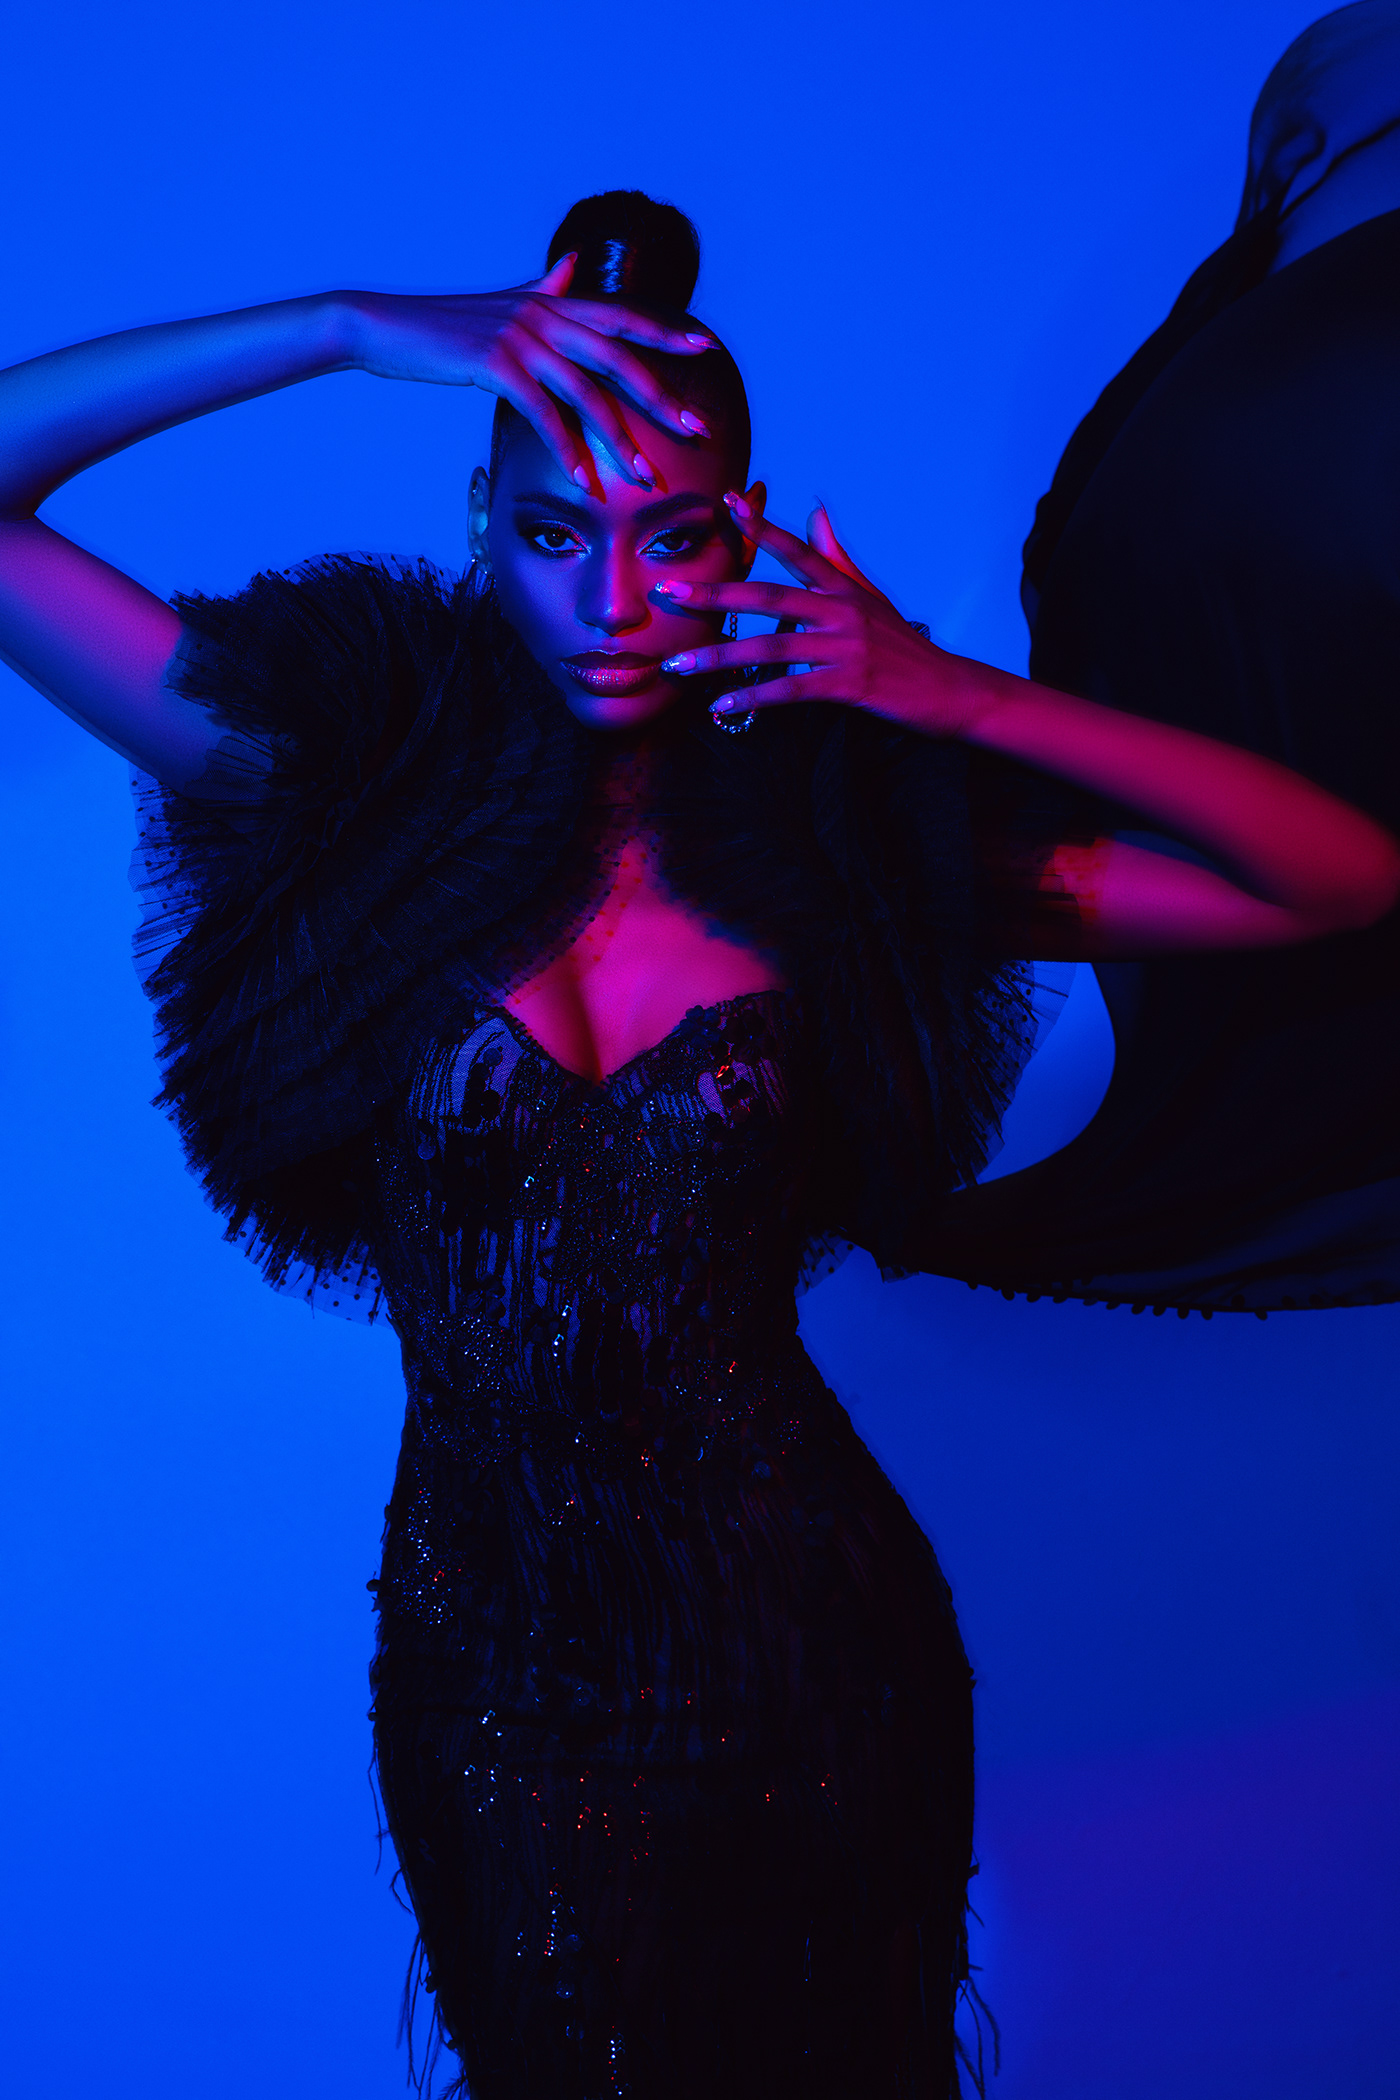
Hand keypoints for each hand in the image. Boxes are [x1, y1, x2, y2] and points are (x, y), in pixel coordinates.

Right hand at [345, 255, 714, 485]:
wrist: (381, 325)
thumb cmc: (441, 325)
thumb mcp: (501, 302)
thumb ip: (544, 288)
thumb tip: (572, 267)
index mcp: (551, 301)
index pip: (621, 316)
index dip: (666, 331)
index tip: (707, 348)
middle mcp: (544, 314)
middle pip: (619, 358)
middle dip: (661, 398)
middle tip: (696, 430)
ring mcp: (520, 338)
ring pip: (588, 394)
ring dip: (621, 442)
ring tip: (646, 478)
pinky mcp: (495, 366)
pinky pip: (544, 416)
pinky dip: (568, 452)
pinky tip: (586, 482)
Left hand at [651, 496, 979, 732]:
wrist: (950, 690)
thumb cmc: (905, 646)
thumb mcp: (872, 596)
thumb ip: (837, 556)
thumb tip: (816, 511)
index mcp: (844, 589)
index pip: (796, 551)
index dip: (761, 527)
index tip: (727, 502)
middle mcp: (842, 611)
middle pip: (768, 597)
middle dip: (714, 594)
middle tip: (669, 591)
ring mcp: (845, 648)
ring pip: (770, 647)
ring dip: (719, 657)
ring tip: (679, 666)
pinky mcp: (849, 684)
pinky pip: (790, 689)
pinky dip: (753, 697)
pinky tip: (721, 705)